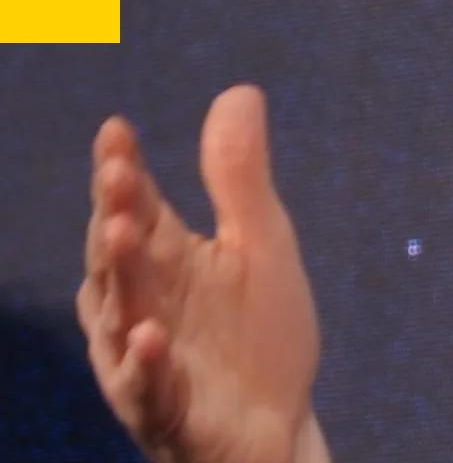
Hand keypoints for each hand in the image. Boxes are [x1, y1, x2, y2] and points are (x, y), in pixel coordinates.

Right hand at [76, 84, 323, 462]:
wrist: (274, 424)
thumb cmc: (258, 332)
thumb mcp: (261, 243)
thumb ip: (240, 177)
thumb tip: (239, 92)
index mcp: (166, 258)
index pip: (138, 204)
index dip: (124, 170)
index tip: (117, 130)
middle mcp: (141, 302)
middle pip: (120, 252)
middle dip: (114, 212)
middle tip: (115, 171)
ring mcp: (145, 356)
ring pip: (121, 312)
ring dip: (120, 274)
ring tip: (125, 231)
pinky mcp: (164, 406)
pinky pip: (148, 385)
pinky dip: (146, 362)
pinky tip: (150, 335)